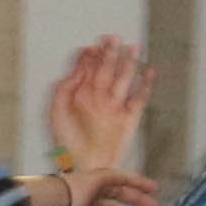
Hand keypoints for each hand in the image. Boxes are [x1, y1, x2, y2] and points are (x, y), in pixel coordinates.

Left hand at [42, 35, 152, 175]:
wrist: (85, 167)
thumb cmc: (68, 144)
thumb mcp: (57, 113)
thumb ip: (64, 89)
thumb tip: (76, 71)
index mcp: (79, 95)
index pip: (85, 68)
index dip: (88, 56)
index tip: (92, 45)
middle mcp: (99, 98)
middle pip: (105, 69)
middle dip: (108, 53)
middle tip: (112, 37)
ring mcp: (115, 107)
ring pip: (123, 79)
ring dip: (127, 63)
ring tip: (132, 47)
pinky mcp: (129, 119)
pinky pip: (140, 99)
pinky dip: (145, 86)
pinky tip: (149, 73)